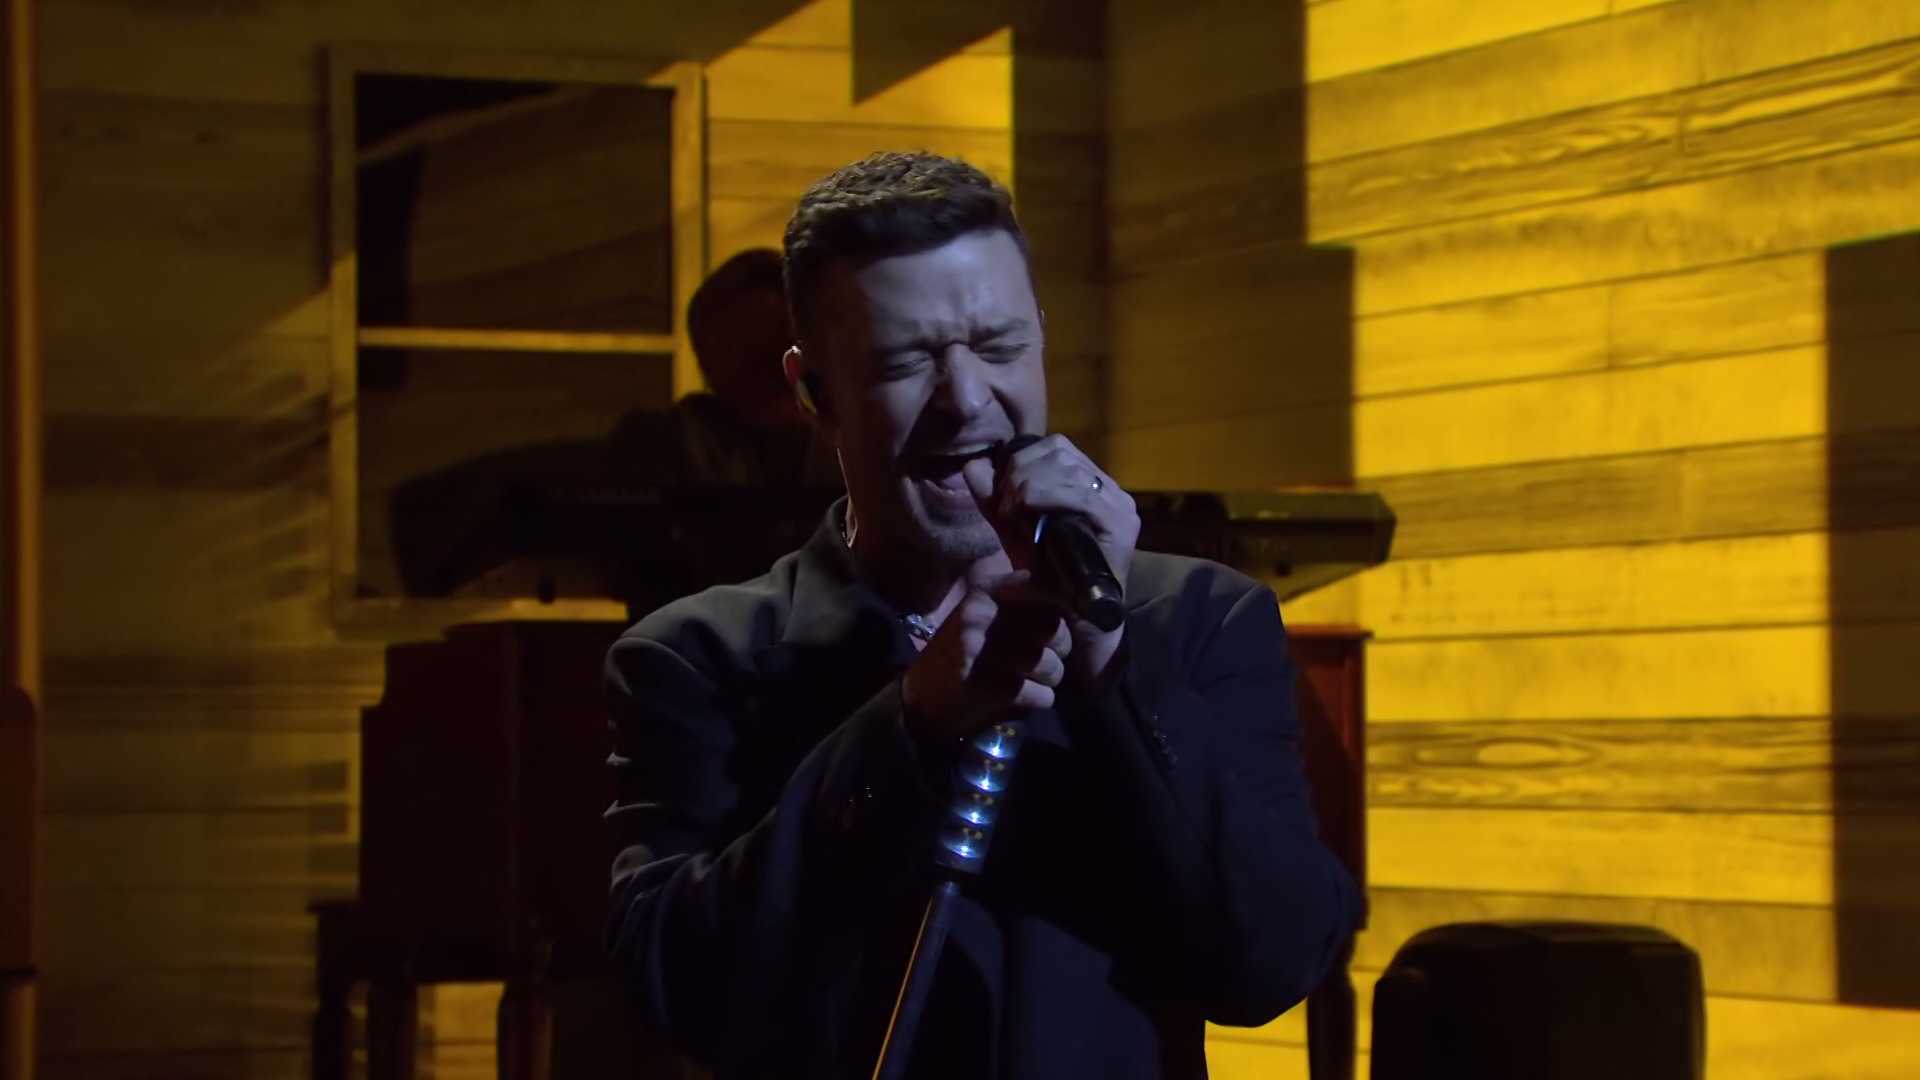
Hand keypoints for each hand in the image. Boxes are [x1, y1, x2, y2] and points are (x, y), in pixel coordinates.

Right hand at [901, 569, 1073, 739]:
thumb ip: (1009, 595)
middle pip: (1053, 628)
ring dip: (1050, 679)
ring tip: (1033, 681)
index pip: (1040, 592)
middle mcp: (984, 619)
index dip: (1058, 611)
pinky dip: (1040, 700)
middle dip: (1060, 649)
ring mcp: (989, 654)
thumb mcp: (975, 616)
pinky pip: (1042, 695)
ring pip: (1052, 665)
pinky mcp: (994, 688)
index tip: (1052, 627)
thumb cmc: (954, 656)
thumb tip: (1046, 584)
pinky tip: (1024, 698)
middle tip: (1047, 659)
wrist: (918, 700)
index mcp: (982, 598)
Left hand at [961, 435, 1137, 683]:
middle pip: (1058, 451)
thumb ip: (994, 501)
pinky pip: (1079, 494)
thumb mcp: (1014, 533)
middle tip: (1003, 506)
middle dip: (1019, 473)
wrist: (1077, 625)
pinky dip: (1042, 497)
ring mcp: (1119, 505)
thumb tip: (972, 465)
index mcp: (1090, 484)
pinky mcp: (1120, 524)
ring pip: (1065, 466)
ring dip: (1026, 485)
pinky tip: (1023, 515)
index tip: (1001, 492)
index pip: (1055, 446)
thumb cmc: (1048, 580)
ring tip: (1012, 515)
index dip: (1021, 460)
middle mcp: (1110, 490)